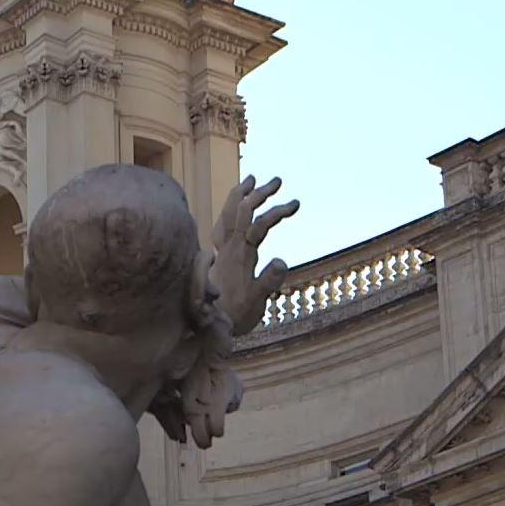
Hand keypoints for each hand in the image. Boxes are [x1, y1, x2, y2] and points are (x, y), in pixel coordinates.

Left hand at [210, 176, 298, 336]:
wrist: (208, 326)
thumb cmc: (235, 314)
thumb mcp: (256, 300)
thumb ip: (268, 281)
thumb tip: (282, 260)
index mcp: (240, 254)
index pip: (259, 224)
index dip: (277, 211)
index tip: (296, 204)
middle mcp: (228, 247)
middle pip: (242, 211)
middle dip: (259, 193)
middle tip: (278, 180)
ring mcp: (222, 249)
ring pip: (228, 214)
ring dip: (241, 195)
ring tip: (252, 179)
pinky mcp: (218, 255)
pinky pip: (222, 225)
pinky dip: (230, 211)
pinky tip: (235, 209)